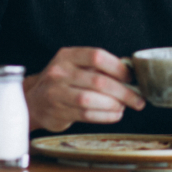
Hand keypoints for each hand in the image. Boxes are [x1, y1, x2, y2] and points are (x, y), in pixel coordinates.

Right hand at [23, 47, 145, 132]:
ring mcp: (56, 92)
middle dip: (123, 92)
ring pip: (92, 100)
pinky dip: (106, 116)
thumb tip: (130, 71)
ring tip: (124, 107)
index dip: (117, 67)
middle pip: (98, 81)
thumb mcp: (74, 66)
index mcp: (67, 56)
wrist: (33, 101)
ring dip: (114, 105)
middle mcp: (60, 72)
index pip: (96, 56)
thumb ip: (98, 67)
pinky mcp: (58, 112)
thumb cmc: (61, 82)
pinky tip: (114, 114)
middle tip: (137, 99)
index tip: (130, 77)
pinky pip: (87, 115)